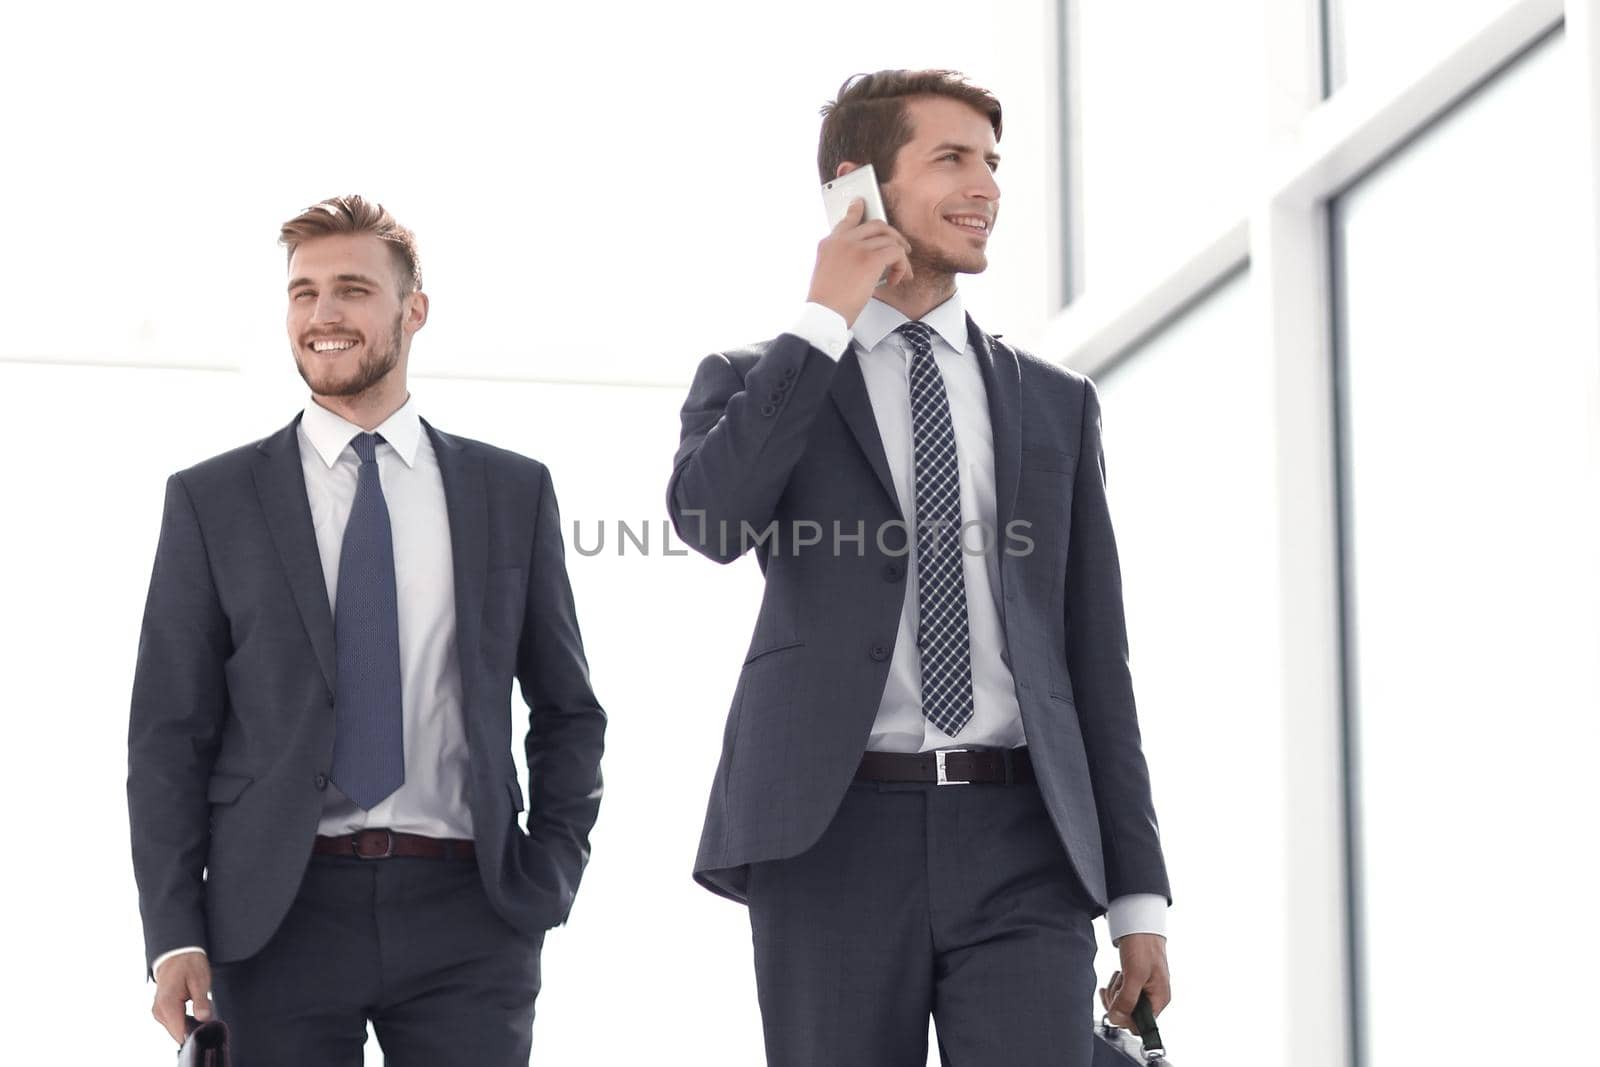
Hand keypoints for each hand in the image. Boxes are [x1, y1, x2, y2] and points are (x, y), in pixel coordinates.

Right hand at [151, 951, 212, 1044]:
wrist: (177, 954)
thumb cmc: (188, 964)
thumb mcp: (200, 981)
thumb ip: (201, 1002)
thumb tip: (204, 1019)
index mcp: (167, 1004)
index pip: (179, 1033)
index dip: (194, 1033)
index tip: (205, 1024)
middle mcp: (159, 1010)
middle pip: (178, 1032)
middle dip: (193, 1025)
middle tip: (204, 1008)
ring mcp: (158, 1011)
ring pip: (176, 1028)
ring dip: (189, 1021)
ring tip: (197, 1002)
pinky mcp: (160, 1010)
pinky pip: (174, 1021)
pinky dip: (184, 1017)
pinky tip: (191, 1005)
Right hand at [806, 197, 912, 325]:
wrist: (823, 314)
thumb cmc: (826, 303)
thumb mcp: (826, 273)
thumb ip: (841, 260)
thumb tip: (863, 262)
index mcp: (829, 244)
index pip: (847, 220)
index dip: (857, 211)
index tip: (861, 204)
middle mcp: (842, 240)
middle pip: (876, 225)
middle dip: (893, 236)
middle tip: (901, 248)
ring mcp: (856, 247)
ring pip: (890, 240)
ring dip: (900, 257)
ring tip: (901, 272)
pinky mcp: (870, 259)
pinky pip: (897, 254)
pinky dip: (902, 267)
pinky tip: (896, 279)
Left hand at [1098, 933, 1169, 1034]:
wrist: (1140, 925)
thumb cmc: (1143, 945)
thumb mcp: (1134, 973)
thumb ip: (1127, 999)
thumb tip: (1117, 1019)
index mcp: (1159, 999)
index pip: (1142, 1025)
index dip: (1126, 1018)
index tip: (1117, 1004)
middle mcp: (1153, 998)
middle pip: (1130, 1016)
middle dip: (1118, 1002)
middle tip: (1118, 984)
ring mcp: (1144, 991)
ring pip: (1123, 1005)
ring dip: (1116, 992)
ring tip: (1120, 975)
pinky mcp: (1135, 984)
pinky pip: (1121, 995)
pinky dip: (1115, 988)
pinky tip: (1114, 979)